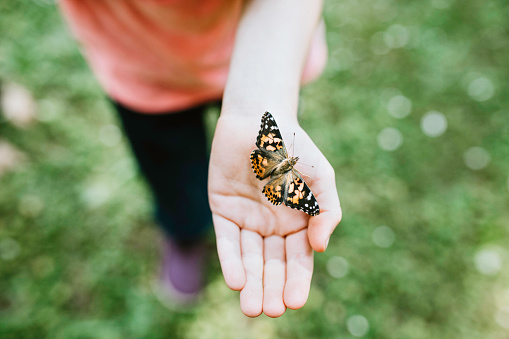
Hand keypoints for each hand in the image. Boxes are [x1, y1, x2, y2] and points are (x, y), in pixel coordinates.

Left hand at [208, 112, 341, 317]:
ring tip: (252, 309)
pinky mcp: (223, 210)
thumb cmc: (295, 145)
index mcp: (298, 220)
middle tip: (271, 312)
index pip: (298, 258)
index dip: (297, 280)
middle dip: (273, 288)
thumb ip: (327, 210)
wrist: (259, 117)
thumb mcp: (321, 176)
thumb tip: (318, 248)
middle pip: (273, 264)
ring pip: (250, 258)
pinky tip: (236, 281)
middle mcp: (272, 225)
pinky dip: (231, 260)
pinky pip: (227, 240)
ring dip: (252, 283)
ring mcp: (247, 218)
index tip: (295, 302)